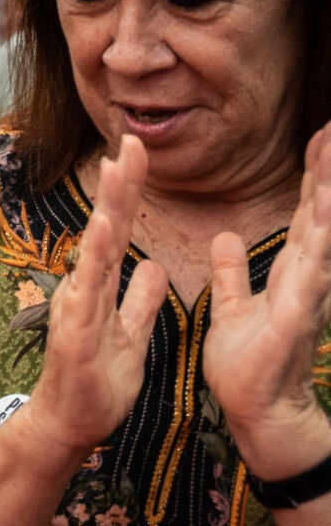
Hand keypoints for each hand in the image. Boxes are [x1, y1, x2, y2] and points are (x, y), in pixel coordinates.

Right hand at [24, 137, 169, 461]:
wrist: (69, 424)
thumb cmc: (96, 384)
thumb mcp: (132, 337)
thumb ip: (139, 301)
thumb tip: (153, 268)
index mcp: (100, 286)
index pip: (119, 230)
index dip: (129, 193)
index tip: (137, 153)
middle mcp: (85, 286)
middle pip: (107, 226)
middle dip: (121, 184)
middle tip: (131, 140)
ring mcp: (78, 304)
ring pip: (97, 247)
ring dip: (108, 206)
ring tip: (117, 169)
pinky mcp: (76, 327)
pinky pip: (89, 286)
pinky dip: (94, 254)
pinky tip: (101, 227)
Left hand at [205, 124, 330, 480]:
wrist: (255, 411)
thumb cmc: (248, 363)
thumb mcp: (233, 306)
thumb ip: (232, 271)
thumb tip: (226, 237)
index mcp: (287, 273)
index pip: (302, 215)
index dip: (310, 177)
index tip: (320, 136)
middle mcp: (302, 281)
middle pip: (317, 218)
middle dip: (325, 175)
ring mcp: (303, 300)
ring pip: (319, 242)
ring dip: (326, 204)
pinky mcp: (292, 323)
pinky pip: (306, 283)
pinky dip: (316, 254)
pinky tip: (322, 227)